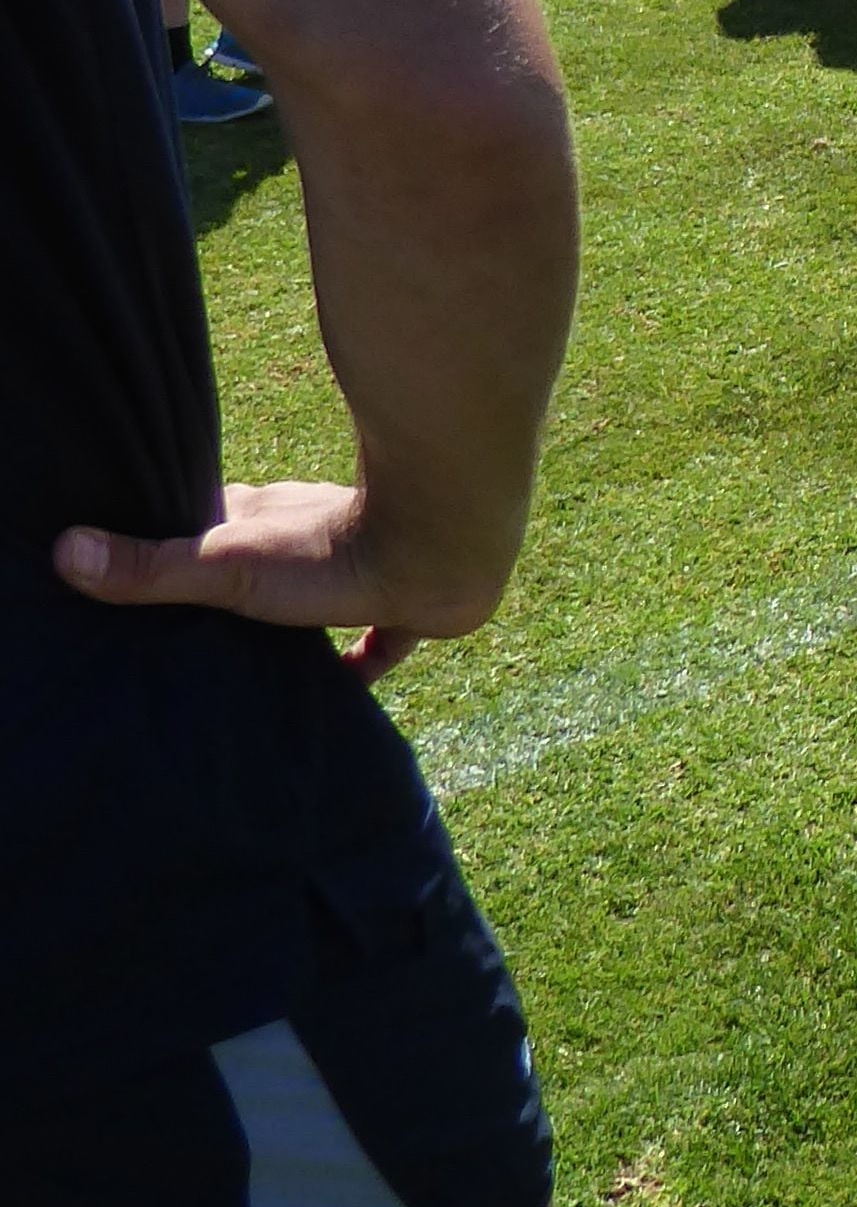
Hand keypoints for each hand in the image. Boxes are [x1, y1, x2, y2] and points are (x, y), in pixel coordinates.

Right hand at [54, 476, 472, 683]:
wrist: (441, 541)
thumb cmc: (330, 545)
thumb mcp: (228, 565)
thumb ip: (154, 568)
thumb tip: (65, 552)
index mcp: (267, 517)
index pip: (214, 524)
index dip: (184, 545)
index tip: (150, 573)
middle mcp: (315, 535)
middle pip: (265, 566)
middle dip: (236, 596)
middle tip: (199, 641)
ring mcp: (365, 567)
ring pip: (322, 601)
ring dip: (297, 630)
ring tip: (258, 673)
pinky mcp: (408, 606)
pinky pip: (383, 642)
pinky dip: (362, 663)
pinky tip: (342, 689)